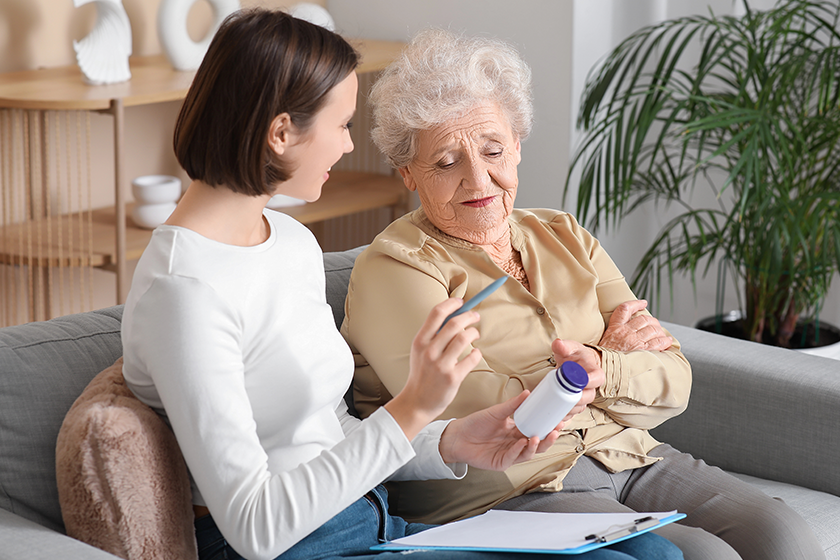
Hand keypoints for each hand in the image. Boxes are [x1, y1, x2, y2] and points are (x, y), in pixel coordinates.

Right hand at [384, 298, 482, 439]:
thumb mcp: (420, 351)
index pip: (436, 313)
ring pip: (464, 338)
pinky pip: (471, 358)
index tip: (461, 301)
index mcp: (420, 341)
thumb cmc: (422, 374)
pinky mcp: (453, 377)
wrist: (417, 402)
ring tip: (475, 335)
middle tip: (475, 316)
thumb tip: (453, 316)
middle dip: (469, 316)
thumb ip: (433, 335)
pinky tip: (475, 354)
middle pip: (454, 323)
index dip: (451, 304)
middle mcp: (429, 351)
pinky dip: (477, 353)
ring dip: (474, 333)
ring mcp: (441, 365)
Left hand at [439, 391, 559, 469]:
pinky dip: (518, 450)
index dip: (549, 427)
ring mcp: (510, 454)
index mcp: (517, 430)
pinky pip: (513, 458)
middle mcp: (516, 443)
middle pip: (538, 444)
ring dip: (535, 446)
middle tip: (555, 430)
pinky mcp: (501, 463)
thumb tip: (528, 393)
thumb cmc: (476, 424)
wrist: (458, 436)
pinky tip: (521, 443)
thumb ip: (512, 405)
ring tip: (537, 437)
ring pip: (529, 453)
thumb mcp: (496, 412)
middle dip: (548, 439)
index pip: (538, 429)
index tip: (559, 420)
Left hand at [551, 339, 603, 416]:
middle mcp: (592, 388)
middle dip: (577, 401)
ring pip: (580, 408)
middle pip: (588, 397)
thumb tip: (558, 344)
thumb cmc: (576, 356)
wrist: (575, 364)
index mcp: (595, 373)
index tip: (579, 382)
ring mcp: (584, 398)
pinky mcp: (575, 405)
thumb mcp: (571, 348)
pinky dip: (565, 419)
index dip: (589, 382)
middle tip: (564, 400)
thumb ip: (565, 346)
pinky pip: (572, 415)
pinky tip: (556, 422)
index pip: (597, 379)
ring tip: (558, 411)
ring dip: (570, 412)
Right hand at [599, 300, 671, 351]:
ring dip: (660, 331)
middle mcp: (626, 332)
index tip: (643, 303)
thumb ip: (612, 336)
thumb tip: (619, 337)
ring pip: (653, 330)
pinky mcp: (643, 351)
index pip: (625, 309)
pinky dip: (665, 341)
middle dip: (653, 321)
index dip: (636, 304)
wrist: (602, 369)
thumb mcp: (602, 342)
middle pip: (644, 319)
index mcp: (614, 328)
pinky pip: (658, 342)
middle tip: (655, 325)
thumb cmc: (602, 358)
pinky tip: (667, 341)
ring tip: (662, 335)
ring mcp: (635, 341)